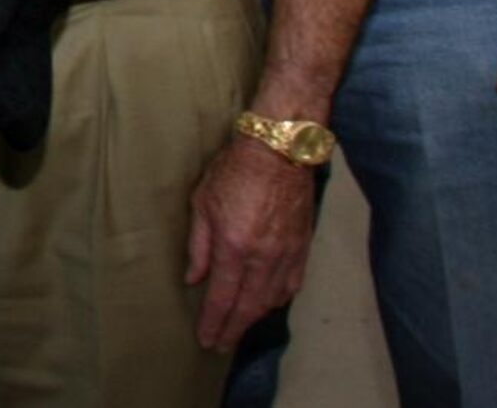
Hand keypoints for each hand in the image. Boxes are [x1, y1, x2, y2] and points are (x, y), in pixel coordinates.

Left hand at [182, 139, 316, 350]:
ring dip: (254, 317)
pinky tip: (268, 303)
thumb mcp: (202, 202)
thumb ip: (198, 245)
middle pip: (248, 307)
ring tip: (239, 327)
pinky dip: (278, 299)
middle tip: (221, 345)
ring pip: (271, 300)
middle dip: (233, 329)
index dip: (214, 322)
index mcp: (233, 246)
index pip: (222, 297)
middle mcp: (262, 257)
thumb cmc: (234, 170)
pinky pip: (291, 285)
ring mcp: (286, 255)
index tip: (206, 340)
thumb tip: (193, 279)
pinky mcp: (303, 248)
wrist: (280, 150)